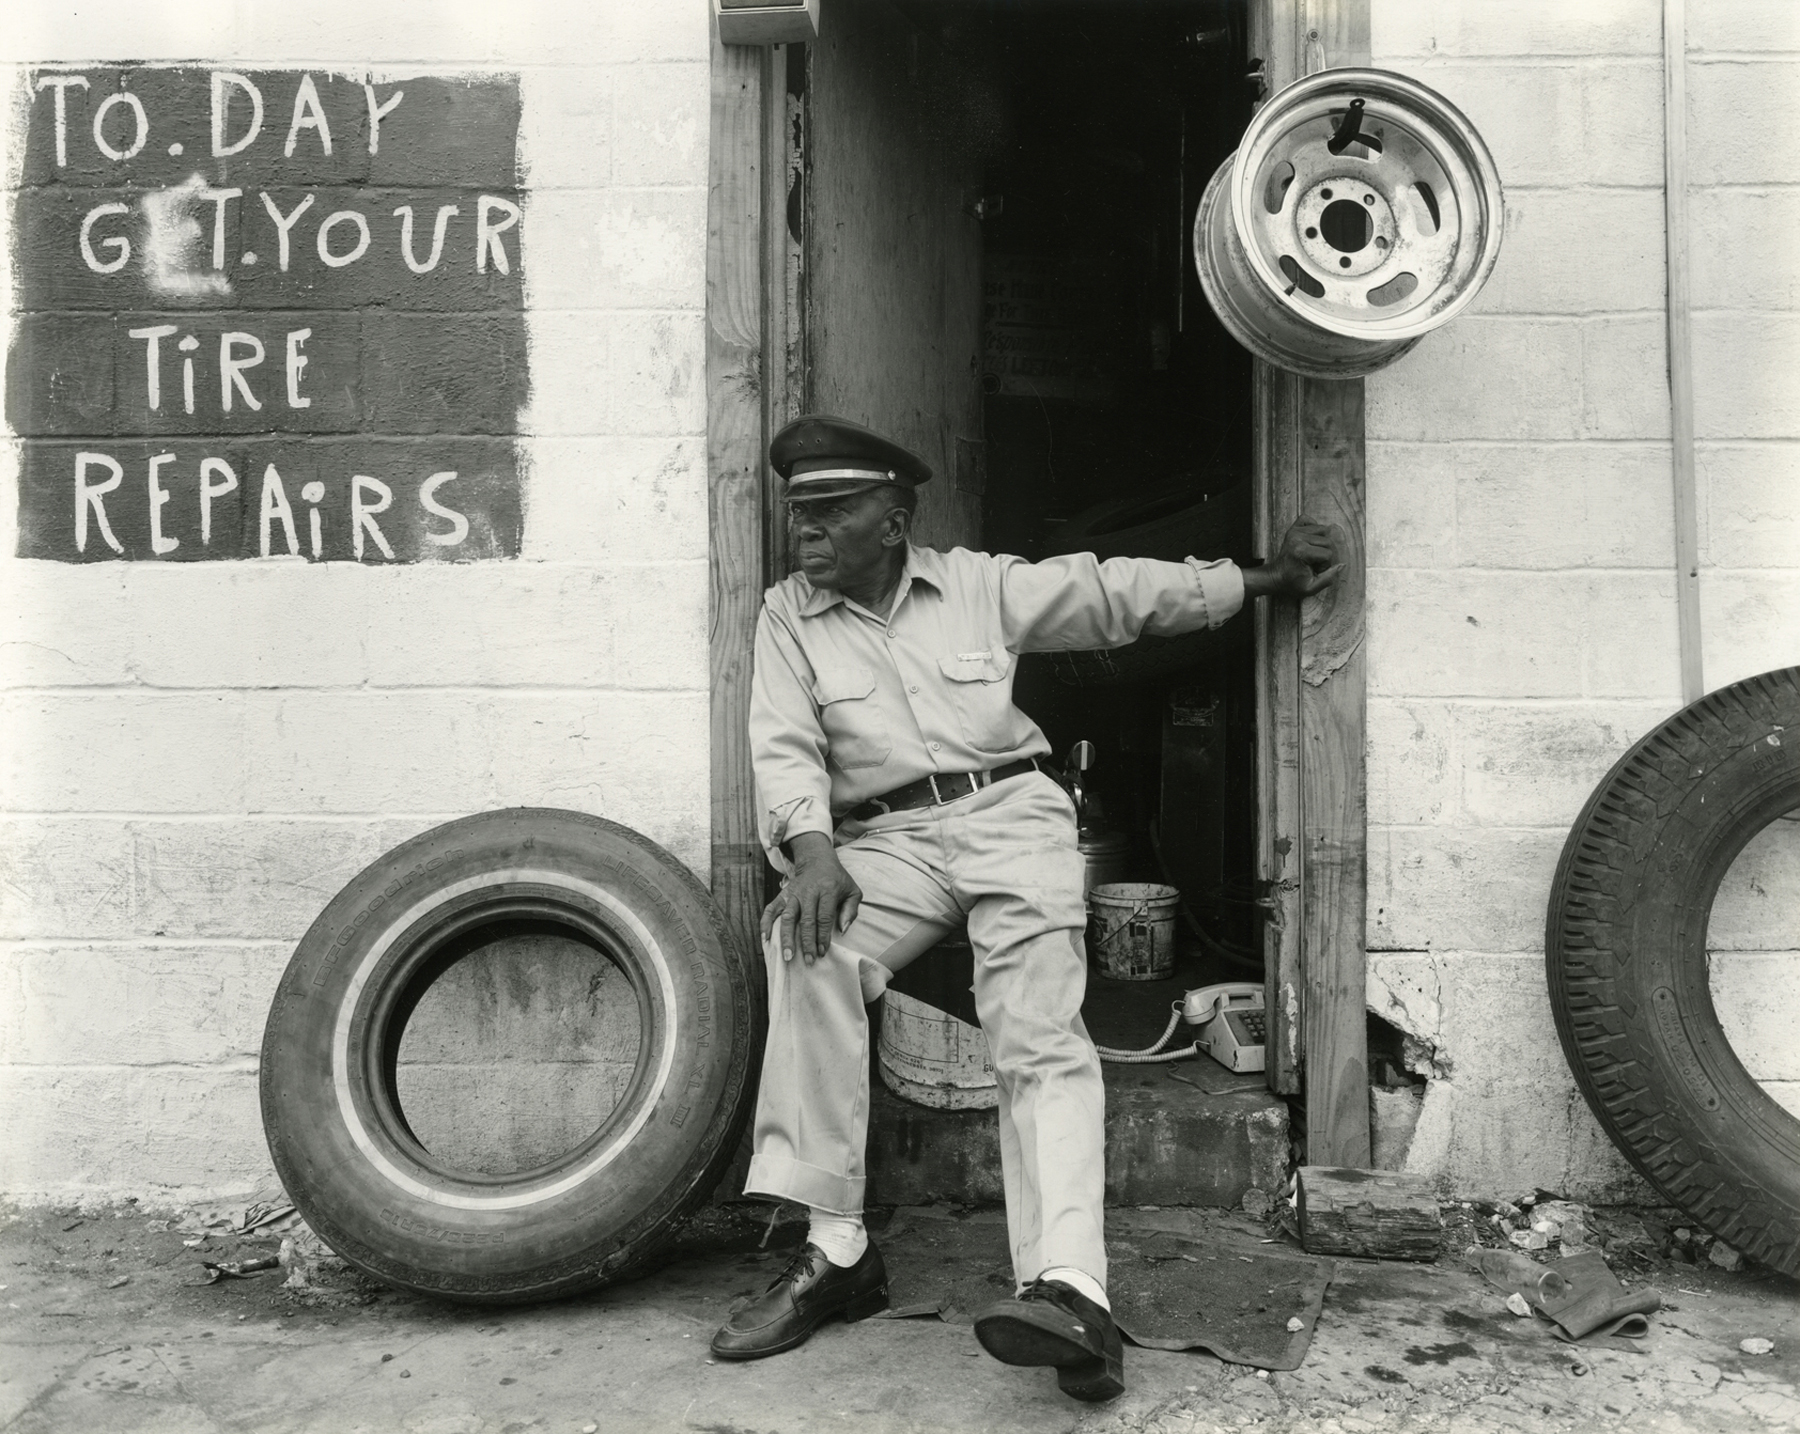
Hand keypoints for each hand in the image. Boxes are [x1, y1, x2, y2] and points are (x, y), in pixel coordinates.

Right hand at [760, 832, 861, 964]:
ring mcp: (794, 894)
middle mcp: (809, 892)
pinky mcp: (783, 894)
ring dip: (786, 937)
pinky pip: (771, 908)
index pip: (824, 917)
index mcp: (828, 890)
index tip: (822, 952)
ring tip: (787, 956)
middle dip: (806, 942)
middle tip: (808, 961)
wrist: (817, 860)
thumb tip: (843, 930)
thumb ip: (851, 910)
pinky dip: (766, 923)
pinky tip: (765, 938)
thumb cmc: (837, 880)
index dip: (823, 936)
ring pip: (788, 917)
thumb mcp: (852, 890)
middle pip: (806, 920)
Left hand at [1243, 519, 1343, 600]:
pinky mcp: (1293, 528)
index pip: (1328, 554)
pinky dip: (1313, 528)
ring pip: (1323, 530)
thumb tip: (1343, 564)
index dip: (1325, 565)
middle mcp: (1297, 538)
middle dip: (1325, 554)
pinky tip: (1310, 540)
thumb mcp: (1311, 588)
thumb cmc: (1293, 583)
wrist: (1276, 576)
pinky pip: (1309, 520)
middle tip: (1314, 564)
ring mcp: (1294, 531)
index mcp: (1301, 551)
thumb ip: (1329, 578)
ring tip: (1312, 554)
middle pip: (1327, 541)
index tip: (1315, 571)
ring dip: (1321, 543)